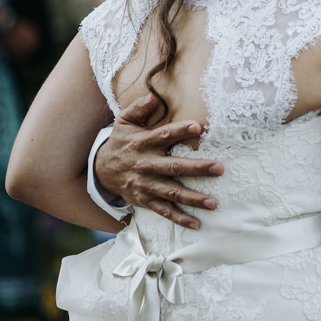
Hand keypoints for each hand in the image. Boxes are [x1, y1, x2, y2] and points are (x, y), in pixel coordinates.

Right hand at [94, 94, 224, 228]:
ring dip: (193, 198)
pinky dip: (179, 218)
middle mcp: (146, 165)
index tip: (198, 127)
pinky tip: (196, 223)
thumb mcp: (124, 122)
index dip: (180, 131)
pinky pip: (164, 210)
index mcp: (143, 143)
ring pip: (172, 192)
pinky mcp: (145, 200)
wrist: (101, 170)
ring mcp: (146, 185)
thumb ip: (138, 108)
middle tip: (219, 168)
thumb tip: (152, 97)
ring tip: (213, 202)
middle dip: (197, 168)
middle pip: (174, 167)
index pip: (164, 135)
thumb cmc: (121, 142)